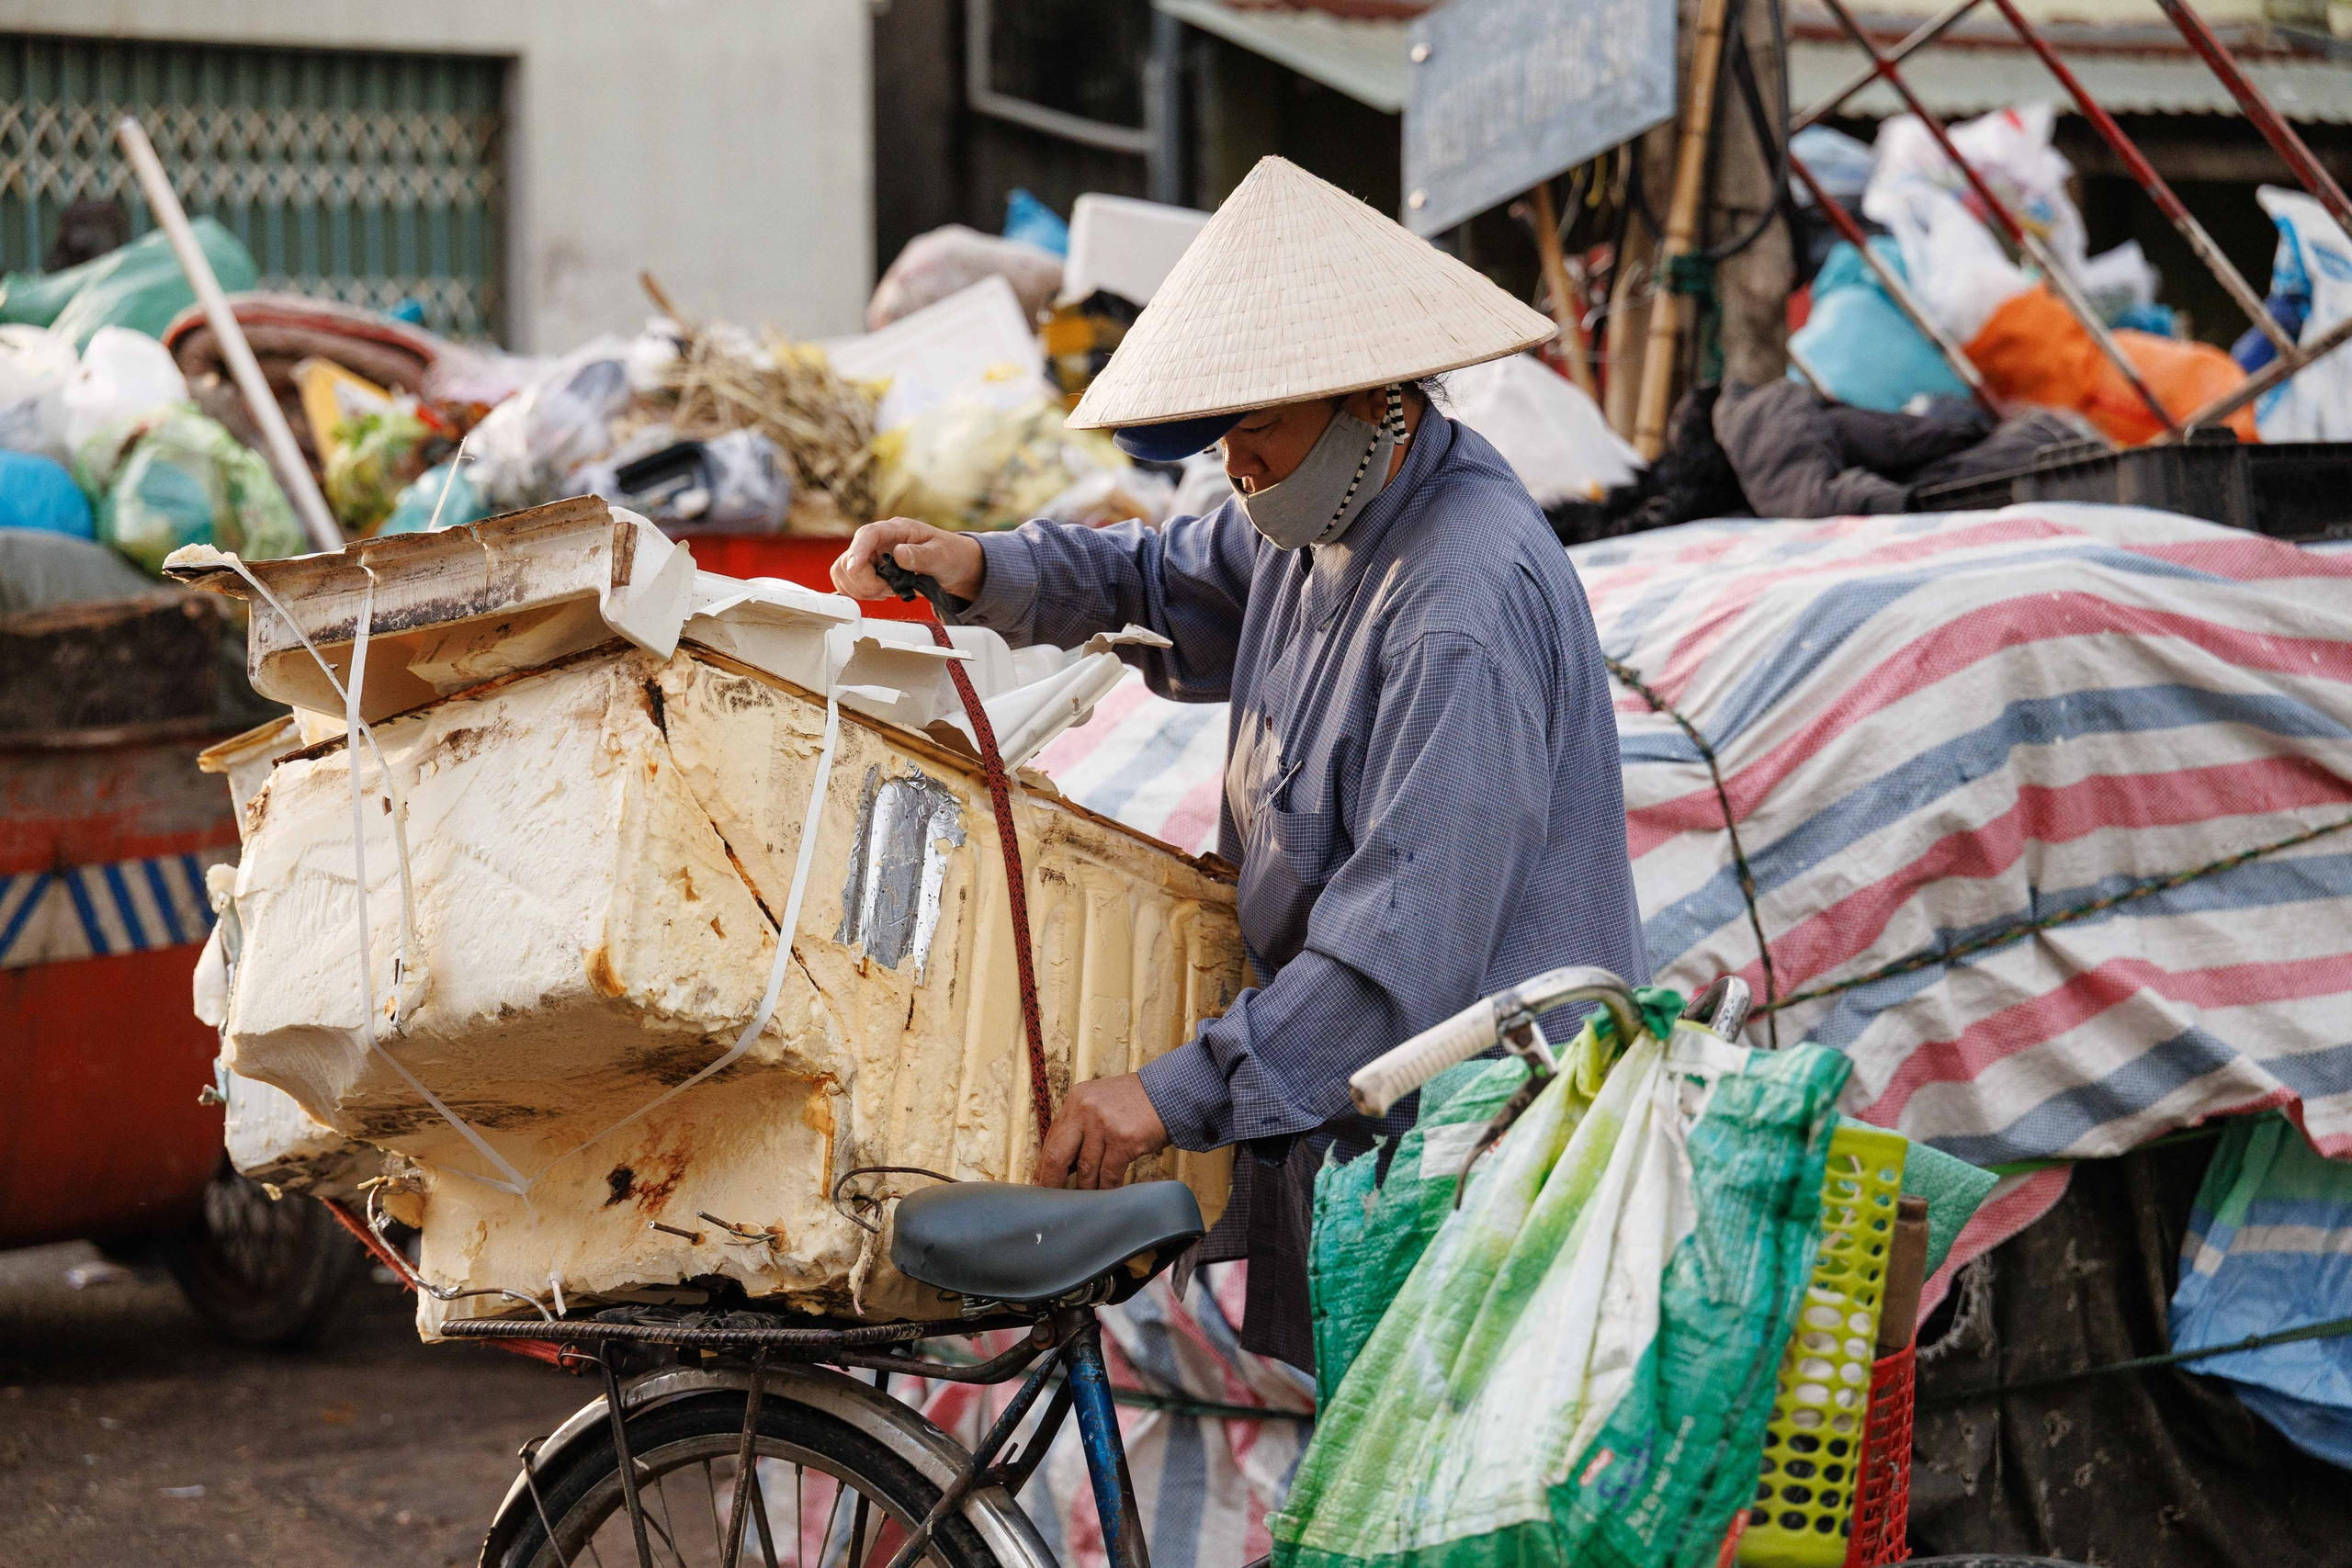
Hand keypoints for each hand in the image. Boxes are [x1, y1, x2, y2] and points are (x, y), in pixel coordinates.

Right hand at [831, 518, 985, 602]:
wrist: (954, 566)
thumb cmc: (949, 554)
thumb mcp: (941, 555)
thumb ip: (921, 555)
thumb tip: (899, 553)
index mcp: (895, 530)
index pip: (868, 534)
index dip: (857, 551)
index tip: (855, 570)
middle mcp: (879, 542)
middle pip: (849, 560)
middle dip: (864, 582)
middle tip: (888, 589)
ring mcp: (872, 557)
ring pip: (845, 574)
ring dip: (863, 589)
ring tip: (888, 591)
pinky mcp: (870, 572)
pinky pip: (851, 583)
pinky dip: (862, 593)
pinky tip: (882, 593)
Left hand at [1033, 1073, 1170, 1189]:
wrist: (1170, 1093)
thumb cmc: (1136, 1102)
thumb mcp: (1100, 1103)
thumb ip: (1080, 1127)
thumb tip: (1062, 1164)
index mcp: (1076, 1100)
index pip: (1052, 1139)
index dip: (1044, 1167)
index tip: (1040, 1184)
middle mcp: (1085, 1110)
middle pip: (1057, 1156)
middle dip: (1053, 1183)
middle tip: (1051, 1202)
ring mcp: (1104, 1125)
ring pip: (1086, 1170)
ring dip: (1087, 1189)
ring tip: (1086, 1200)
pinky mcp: (1124, 1140)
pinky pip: (1109, 1175)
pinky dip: (1108, 1189)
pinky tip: (1107, 1195)